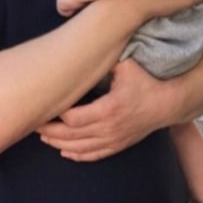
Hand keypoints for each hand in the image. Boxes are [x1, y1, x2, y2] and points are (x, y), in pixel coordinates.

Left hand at [37, 58, 171, 160]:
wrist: (168, 104)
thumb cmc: (146, 82)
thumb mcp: (127, 66)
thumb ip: (106, 60)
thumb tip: (85, 48)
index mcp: (109, 108)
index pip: (74, 118)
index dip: (57, 115)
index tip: (45, 107)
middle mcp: (110, 128)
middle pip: (72, 136)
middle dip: (50, 132)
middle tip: (34, 124)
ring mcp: (114, 139)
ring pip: (80, 148)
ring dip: (59, 144)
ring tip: (43, 138)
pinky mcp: (119, 145)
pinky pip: (94, 155)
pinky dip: (77, 155)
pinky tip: (64, 152)